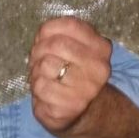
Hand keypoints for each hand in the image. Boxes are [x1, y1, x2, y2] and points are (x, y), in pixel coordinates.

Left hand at [28, 16, 111, 134]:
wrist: (84, 112)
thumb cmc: (73, 71)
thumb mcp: (75, 47)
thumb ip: (62, 34)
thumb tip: (43, 33)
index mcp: (101, 48)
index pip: (70, 25)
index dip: (48, 29)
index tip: (42, 38)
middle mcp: (99, 68)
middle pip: (55, 44)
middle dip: (39, 49)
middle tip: (37, 58)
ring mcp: (87, 90)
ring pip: (45, 64)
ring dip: (36, 69)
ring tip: (43, 76)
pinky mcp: (70, 107)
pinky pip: (41, 86)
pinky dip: (36, 87)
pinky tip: (45, 91)